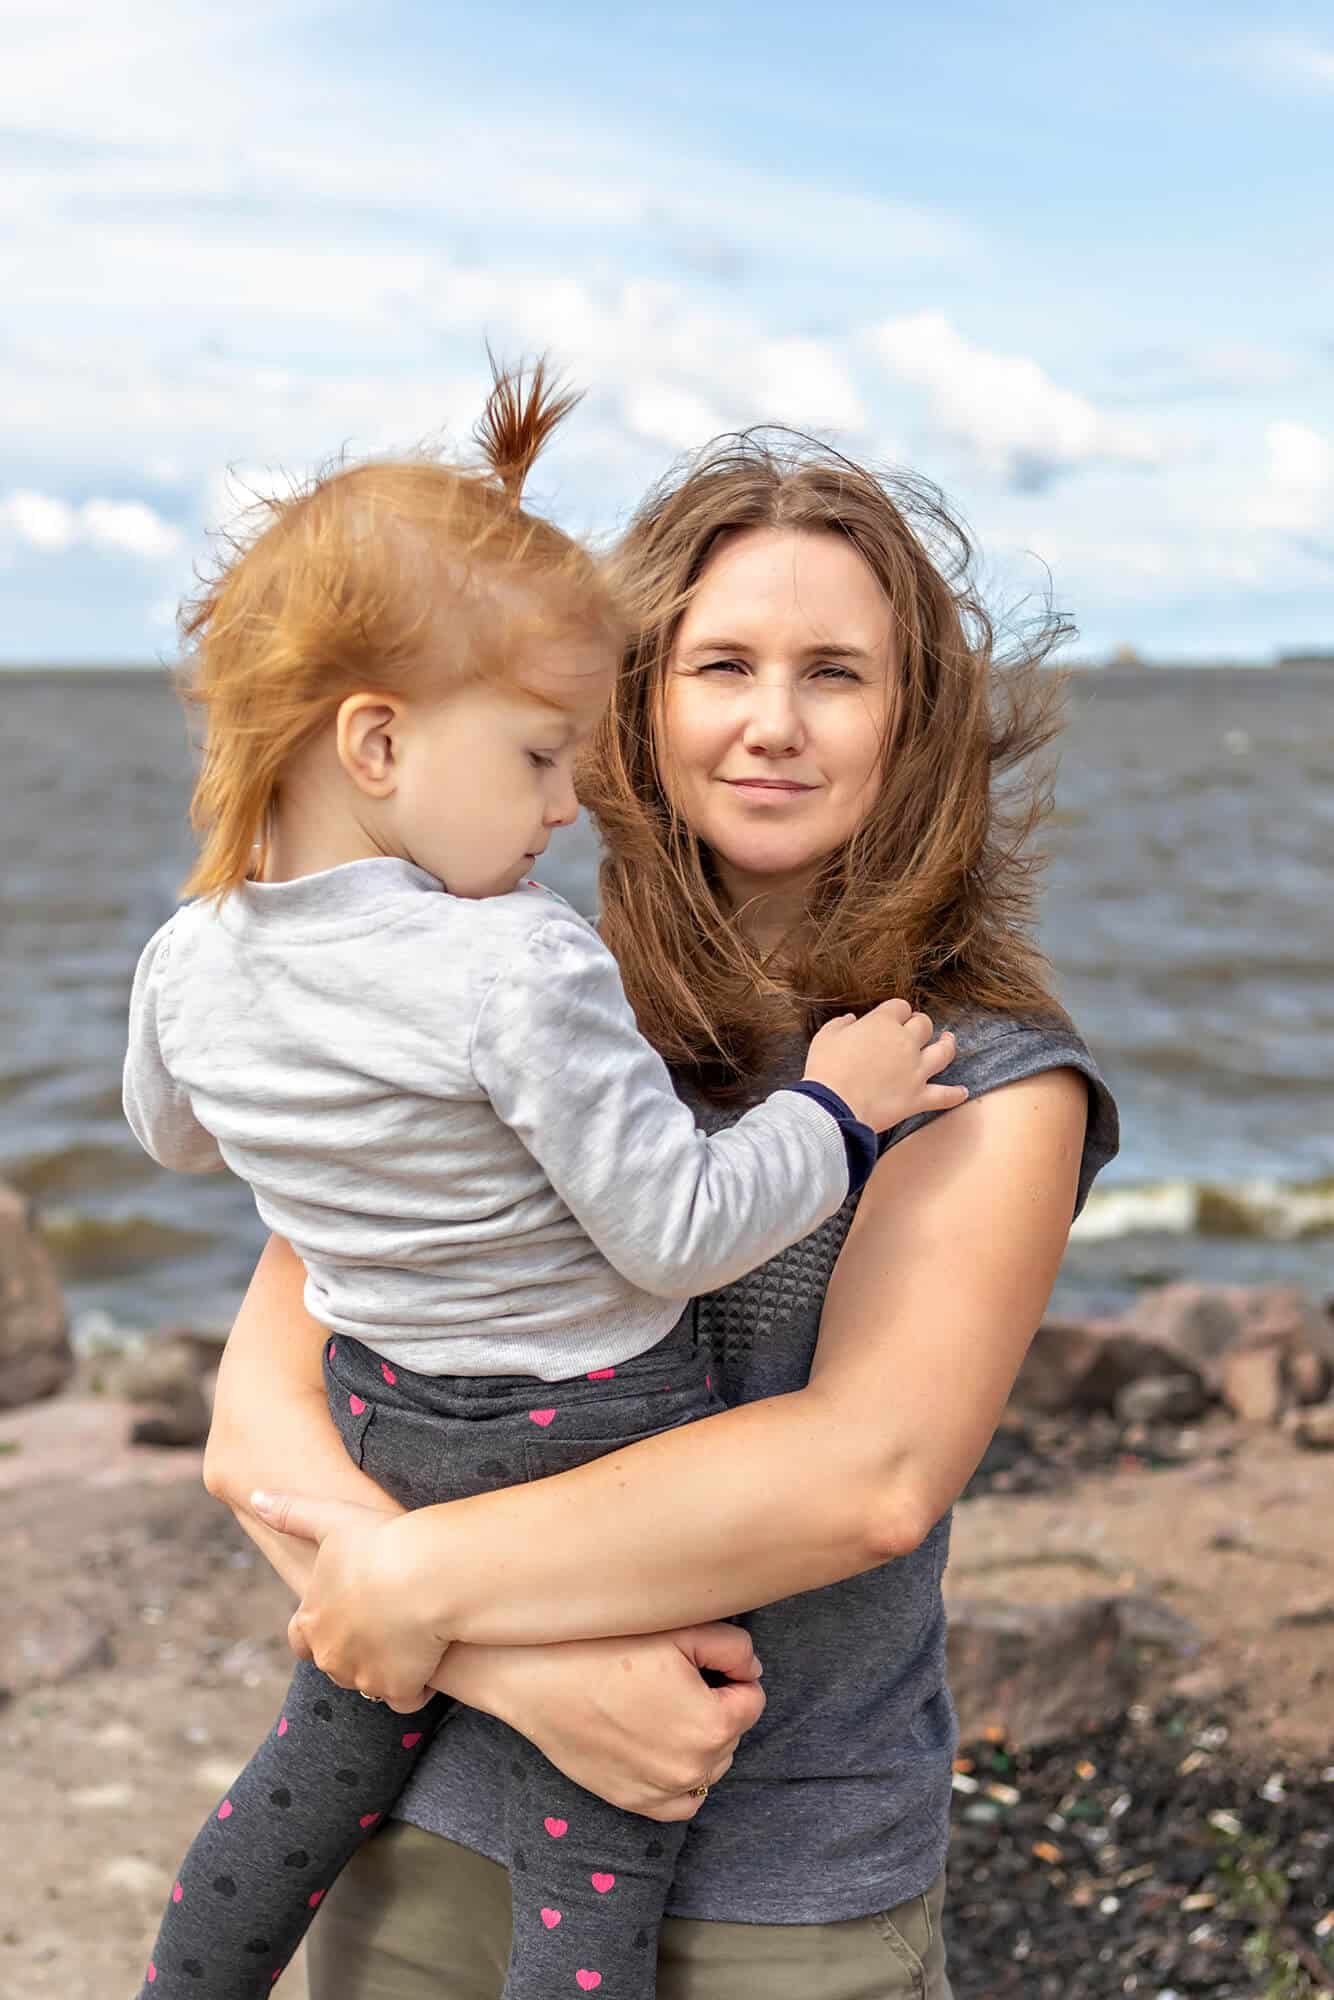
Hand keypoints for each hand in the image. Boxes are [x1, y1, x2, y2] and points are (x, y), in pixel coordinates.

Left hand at [250, 1490, 447, 1711]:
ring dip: (383, 1667)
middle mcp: (331, 1655)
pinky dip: (414, 1686)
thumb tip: (255, 1498)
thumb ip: (291, 1512)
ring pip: (369, 1682)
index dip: (318, 1629)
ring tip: (407, 1638)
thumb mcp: (332, 1519)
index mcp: (312, 1619)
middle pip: (336, 1662)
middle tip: (383, 1623)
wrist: (426, 1577)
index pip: (301, 1639)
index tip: (341, 1616)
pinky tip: (428, 1660)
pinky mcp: (398, 1690)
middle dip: (354, 1649)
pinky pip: (405, 1698)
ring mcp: (364, 1677)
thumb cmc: (380, 1543)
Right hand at [467, 1622, 765, 1821]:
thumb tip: (751, 1671)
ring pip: (710, 1767)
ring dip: (701, 1741)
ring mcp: (660, 1791)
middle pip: (731, 1734)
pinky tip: (660, 1744)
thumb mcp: (682, 1630)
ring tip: (663, 1706)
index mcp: (711, 1726)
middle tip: (675, 1678)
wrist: (536, 1676)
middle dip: (716, 1706)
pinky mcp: (631, 1801)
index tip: (699, 1659)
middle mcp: (692, 1769)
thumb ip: (734, 1648)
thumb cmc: (606, 1646)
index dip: (731, 1674)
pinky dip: (682, 1778)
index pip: (752, 1699)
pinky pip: (681, 1802)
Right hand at [805, 1000, 967, 1131]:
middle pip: (923, 1025)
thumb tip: (851, 1020)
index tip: (892, 1018)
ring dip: (947, 1045)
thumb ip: (841, 1024)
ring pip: (943, 1052)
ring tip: (948, 1041)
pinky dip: (955, 1094)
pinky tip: (962, 1092)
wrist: (833, 1106)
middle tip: (914, 1031)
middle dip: (919, 1025)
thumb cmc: (825, 1069)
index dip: (897, 1012)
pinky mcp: (918, 1097)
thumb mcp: (826, 1037)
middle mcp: (905, 1043)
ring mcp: (916, 1070)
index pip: (900, 1007)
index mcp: (882, 1023)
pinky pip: (944, 1095)